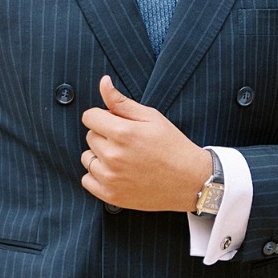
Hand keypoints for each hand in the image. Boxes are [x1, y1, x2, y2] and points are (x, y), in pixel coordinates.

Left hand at [80, 76, 212, 211]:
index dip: (103, 116)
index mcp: (122, 133)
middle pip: (90, 136)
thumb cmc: (172, 145)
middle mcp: (113, 156)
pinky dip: (97, 175)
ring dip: (99, 155)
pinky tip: (116, 172)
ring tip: (123, 158)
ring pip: (87, 157)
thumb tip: (103, 81)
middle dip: (104, 135)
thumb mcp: (150, 117)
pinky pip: (87, 180)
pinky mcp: (111, 196)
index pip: (90, 117)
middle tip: (127, 142)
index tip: (116, 122)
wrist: (190, 181)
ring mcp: (111, 178)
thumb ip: (121, 101)